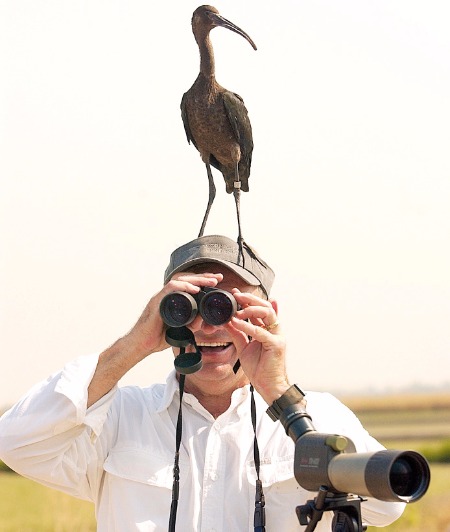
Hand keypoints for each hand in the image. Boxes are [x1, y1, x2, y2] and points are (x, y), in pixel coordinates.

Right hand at [125, 272, 223, 359]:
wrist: (142, 344)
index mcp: (173, 299)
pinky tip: (194, 289)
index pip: (189, 284)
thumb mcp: (181, 329)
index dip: (203, 281)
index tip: (217, 281)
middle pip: (186, 279)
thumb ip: (191, 324)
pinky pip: (170, 289)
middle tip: (218, 278)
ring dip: (197, 279)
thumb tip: (205, 322)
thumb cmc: (158, 337)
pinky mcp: (156, 302)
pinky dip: (183, 287)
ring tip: (210, 281)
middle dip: (204, 277)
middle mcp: (167, 295)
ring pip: (180, 280)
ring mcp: (161, 297)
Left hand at [226, 289, 289, 404]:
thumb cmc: (259, 368)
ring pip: (268, 314)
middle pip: (266, 307)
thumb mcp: (244, 347)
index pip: (260, 309)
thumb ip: (238, 333)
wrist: (268, 386)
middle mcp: (275, 330)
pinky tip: (236, 322)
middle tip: (236, 295)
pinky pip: (260, 332)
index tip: (235, 294)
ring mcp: (277, 336)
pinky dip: (248, 326)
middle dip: (250, 299)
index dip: (248, 300)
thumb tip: (227, 321)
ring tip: (237, 311)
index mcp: (268, 330)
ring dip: (251, 309)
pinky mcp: (276, 345)